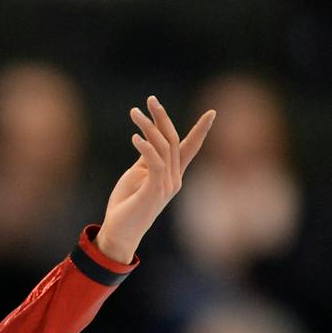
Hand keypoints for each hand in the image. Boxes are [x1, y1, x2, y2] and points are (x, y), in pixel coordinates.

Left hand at [95, 95, 215, 263]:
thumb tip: (146, 139)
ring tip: (134, 112)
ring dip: (149, 127)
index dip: (200, 130)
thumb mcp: (137, 176)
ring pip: (163, 148)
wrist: (119, 233)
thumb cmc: (126, 205)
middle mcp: (174, 179)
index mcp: (172, 175)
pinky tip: (135, 137)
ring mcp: (166, 185)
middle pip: (174, 141)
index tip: (212, 112)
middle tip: (151, 99)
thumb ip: (146, 159)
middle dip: (163, 118)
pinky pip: (155, 163)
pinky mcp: (154, 191)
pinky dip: (146, 148)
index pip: (189, 148)